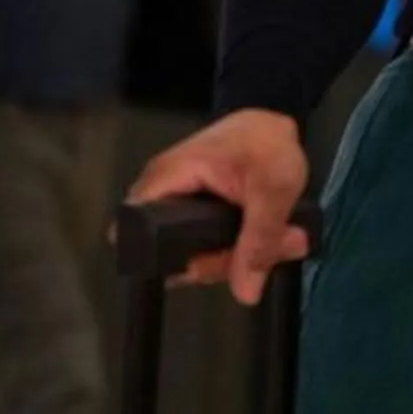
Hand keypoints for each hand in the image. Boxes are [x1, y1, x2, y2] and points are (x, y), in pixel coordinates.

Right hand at [125, 110, 309, 305]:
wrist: (272, 124)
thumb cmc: (266, 142)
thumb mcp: (274, 190)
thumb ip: (260, 241)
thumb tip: (245, 290)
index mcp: (166, 179)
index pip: (137, 237)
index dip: (170, 262)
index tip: (208, 264)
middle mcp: (162, 194)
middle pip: (170, 254)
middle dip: (218, 262)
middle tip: (257, 253)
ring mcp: (177, 205)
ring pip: (192, 253)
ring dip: (234, 255)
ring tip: (275, 242)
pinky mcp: (194, 212)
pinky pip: (204, 242)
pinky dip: (234, 246)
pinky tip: (263, 239)